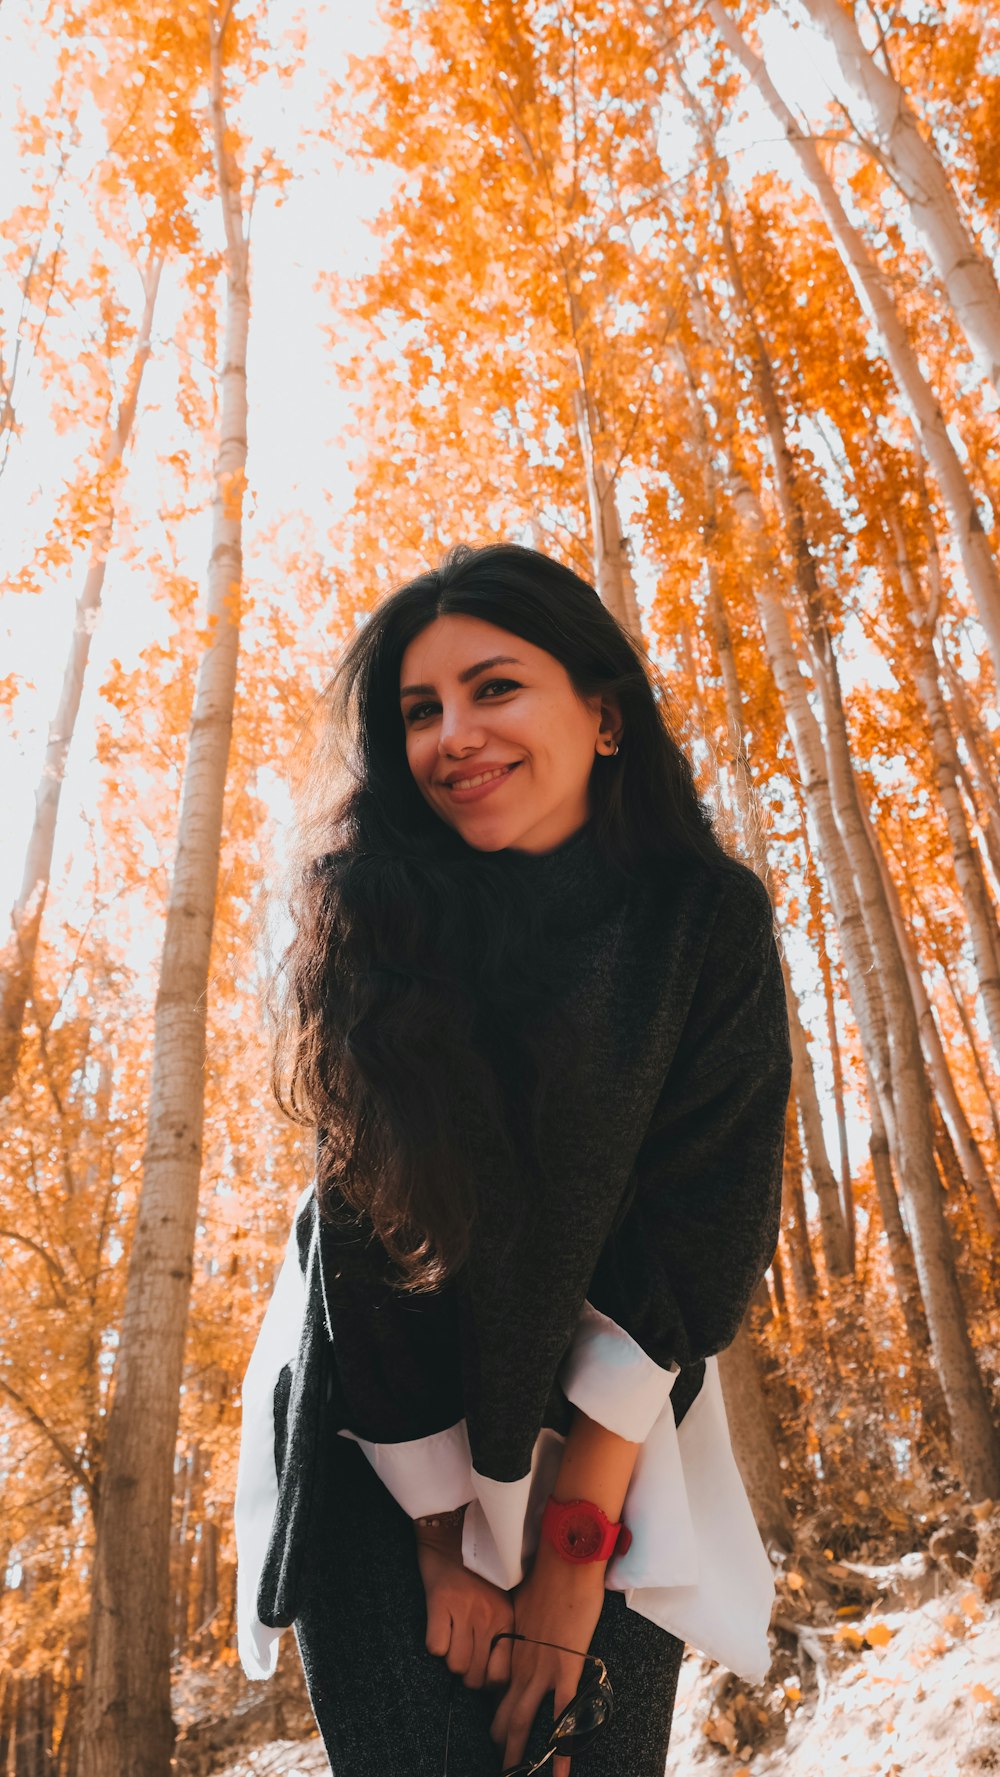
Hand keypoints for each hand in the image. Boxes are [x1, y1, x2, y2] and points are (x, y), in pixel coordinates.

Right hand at [415, 1522, 513, 1690]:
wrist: (452, 1533)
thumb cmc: (476, 1573)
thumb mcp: (499, 1600)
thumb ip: (501, 1632)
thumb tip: (494, 1675)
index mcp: (506, 1619)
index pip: (501, 1675)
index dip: (487, 1683)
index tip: (479, 1673)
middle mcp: (488, 1617)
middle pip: (476, 1676)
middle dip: (466, 1675)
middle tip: (462, 1657)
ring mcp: (465, 1609)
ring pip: (456, 1665)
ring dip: (449, 1660)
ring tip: (450, 1642)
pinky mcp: (440, 1602)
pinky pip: (436, 1647)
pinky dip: (434, 1644)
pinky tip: (438, 1629)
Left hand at [485, 1543, 605, 1776]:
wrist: (566, 1560)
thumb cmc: (549, 1575)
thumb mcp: (527, 1602)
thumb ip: (526, 1621)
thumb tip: (529, 1622)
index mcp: (513, 1647)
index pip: (500, 1689)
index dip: (498, 1711)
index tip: (496, 1728)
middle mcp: (522, 1664)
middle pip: (507, 1712)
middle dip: (504, 1740)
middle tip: (502, 1762)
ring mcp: (542, 1670)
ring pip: (524, 1721)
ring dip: (519, 1752)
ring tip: (514, 1773)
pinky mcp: (565, 1670)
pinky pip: (563, 1718)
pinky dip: (561, 1749)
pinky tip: (557, 1772)